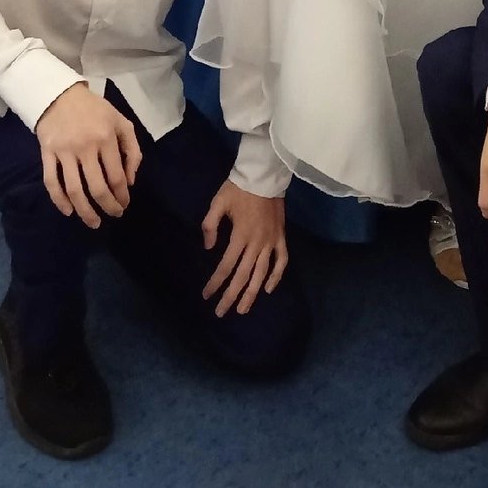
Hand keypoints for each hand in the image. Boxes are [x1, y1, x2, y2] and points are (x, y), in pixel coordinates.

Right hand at [35, 84, 140, 228]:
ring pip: (74, 189)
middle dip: (108, 206)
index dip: (122, 195)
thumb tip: (130, 181)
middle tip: (113, 215)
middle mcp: (86, 146)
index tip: (124, 204)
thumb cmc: (95, 110)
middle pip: (97, 187)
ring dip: (85, 211)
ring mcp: (65, 151)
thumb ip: (132, 149)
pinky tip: (68, 211)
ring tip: (93, 222)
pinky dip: (59, 200)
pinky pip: (52, 182)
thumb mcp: (121, 122)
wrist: (60, 94)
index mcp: (107, 137)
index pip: (116, 176)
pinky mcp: (47, 153)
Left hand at [201, 179, 287, 315]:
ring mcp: (271, 241)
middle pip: (242, 276)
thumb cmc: (239, 188)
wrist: (264, 175)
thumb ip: (210, 225)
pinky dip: (276, 277)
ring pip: (261, 274)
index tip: (206, 295)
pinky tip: (268, 289)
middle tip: (220, 313)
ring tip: (243, 310)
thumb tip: (208, 247)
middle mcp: (257, 243)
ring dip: (251, 294)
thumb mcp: (218, 202)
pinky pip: (281, 261)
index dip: (215, 282)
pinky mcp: (281, 237)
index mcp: (240, 236)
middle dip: (230, 296)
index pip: (226, 266)